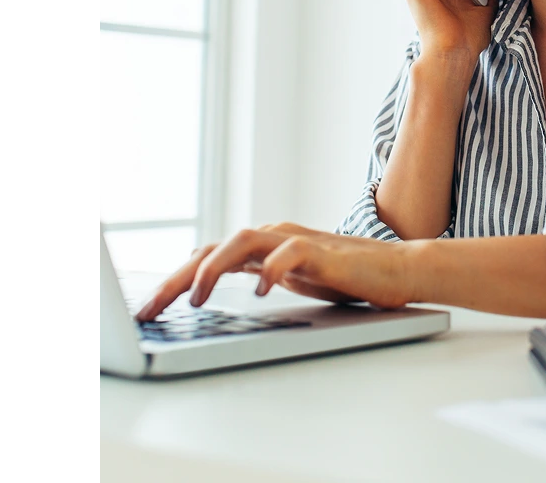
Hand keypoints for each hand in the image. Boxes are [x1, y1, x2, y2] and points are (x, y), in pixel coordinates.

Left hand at [135, 222, 416, 320]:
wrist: (396, 270)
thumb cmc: (346, 276)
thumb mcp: (291, 278)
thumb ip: (258, 272)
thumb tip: (213, 283)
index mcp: (264, 245)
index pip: (207, 256)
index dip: (173, 280)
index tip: (149, 309)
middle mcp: (274, 236)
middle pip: (214, 247)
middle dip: (177, 277)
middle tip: (152, 309)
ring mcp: (298, 241)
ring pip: (243, 240)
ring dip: (214, 268)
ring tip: (196, 298)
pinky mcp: (324, 251)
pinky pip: (289, 252)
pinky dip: (271, 268)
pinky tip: (261, 290)